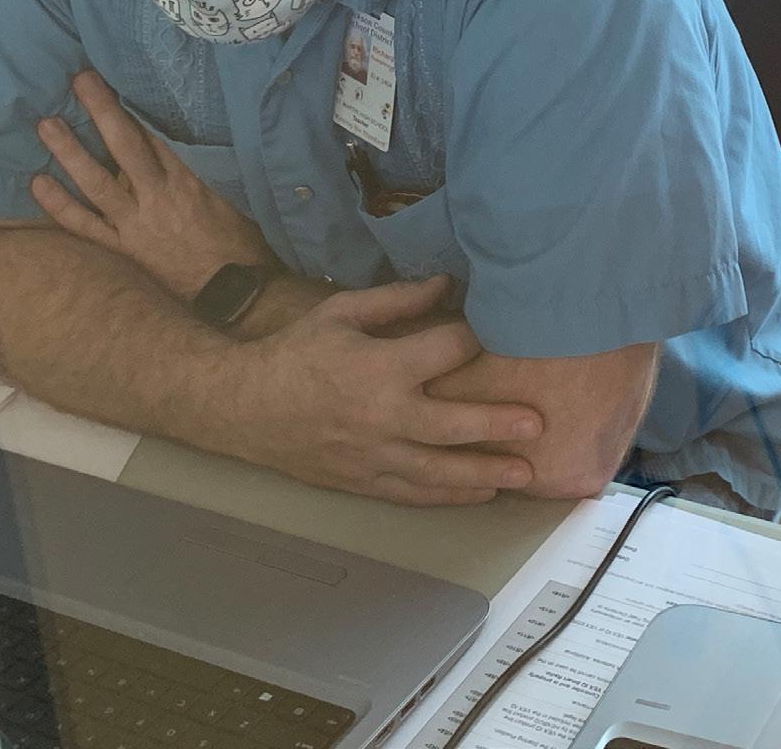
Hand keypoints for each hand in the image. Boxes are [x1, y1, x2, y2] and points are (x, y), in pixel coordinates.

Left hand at [31, 70, 275, 301]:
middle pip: (125, 146)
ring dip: (70, 153)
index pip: (155, 134)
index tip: (113, 78)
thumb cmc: (241, 242)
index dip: (132, 105)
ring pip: (96, 183)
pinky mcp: (123, 250)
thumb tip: (193, 135)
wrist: (237, 292)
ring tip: (46, 125)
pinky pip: (85, 226)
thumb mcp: (234, 196)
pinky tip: (38, 183)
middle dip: (102, 111)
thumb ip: (209, 167)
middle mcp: (158, 197)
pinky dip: (60, 206)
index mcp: (189, 180)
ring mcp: (136, 224)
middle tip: (79, 81)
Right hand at [211, 275, 545, 505]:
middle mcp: (383, 416)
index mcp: (380, 367)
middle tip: (537, 424)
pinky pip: (414, 494)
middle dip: (498, 423)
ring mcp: (374, 455)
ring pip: (440, 471)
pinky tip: (481, 495)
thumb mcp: (341, 313)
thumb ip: (397, 300)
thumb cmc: (295, 353)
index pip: (446, 352)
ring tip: (525, 474)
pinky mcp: (364, 481)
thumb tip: (447, 284)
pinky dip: (449, 496)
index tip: (498, 335)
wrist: (243, 407)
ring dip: (485, 473)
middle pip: (454, 423)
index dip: (475, 339)